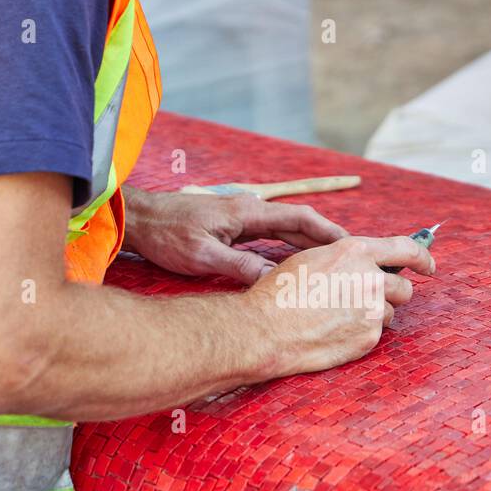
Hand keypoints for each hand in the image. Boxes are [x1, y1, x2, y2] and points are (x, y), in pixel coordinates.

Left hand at [121, 187, 347, 283]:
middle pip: (298, 223)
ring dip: (309, 244)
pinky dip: (289, 246)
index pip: (299, 218)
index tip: (352, 246)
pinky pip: (270, 235)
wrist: (139, 219)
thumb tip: (273, 280)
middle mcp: (249, 210)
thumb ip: (239, 266)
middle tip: (351, 260)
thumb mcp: (202, 256)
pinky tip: (297, 263)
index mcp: (247, 212)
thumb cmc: (166, 235)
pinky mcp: (233, 226)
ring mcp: (241, 216)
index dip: (328, 232)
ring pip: (285, 230)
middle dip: (326, 240)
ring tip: (333, 264)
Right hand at [244, 234, 435, 379]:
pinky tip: (335, 333)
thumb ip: (347, 258)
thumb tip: (366, 263)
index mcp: (356, 251)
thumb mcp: (314, 258)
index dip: (423, 258)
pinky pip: (376, 334)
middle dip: (392, 294)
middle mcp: (370, 278)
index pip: (407, 249)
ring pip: (390, 313)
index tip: (429, 267)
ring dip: (374, 316)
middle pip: (404, 288)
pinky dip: (361, 334)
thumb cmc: (281, 292)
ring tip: (339, 318)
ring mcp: (372, 309)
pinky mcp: (368, 337)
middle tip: (368, 301)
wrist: (266, 328)